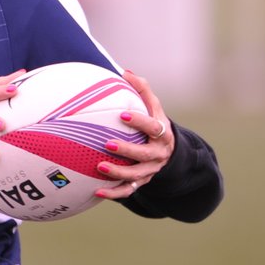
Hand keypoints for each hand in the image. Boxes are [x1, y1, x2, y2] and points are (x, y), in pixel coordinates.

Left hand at [94, 70, 174, 201]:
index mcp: (162, 133)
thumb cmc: (154, 122)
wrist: (168, 150)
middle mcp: (159, 154)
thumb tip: (124, 71)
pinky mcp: (142, 182)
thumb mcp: (154, 106)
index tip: (122, 115)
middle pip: (145, 154)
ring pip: (136, 175)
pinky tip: (97, 191)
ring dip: (118, 173)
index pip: (153, 127)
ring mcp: (151, 170)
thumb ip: (142, 89)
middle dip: (127, 150)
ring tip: (99, 167)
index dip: (139, 121)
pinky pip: (128, 191)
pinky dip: (113, 193)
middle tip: (108, 144)